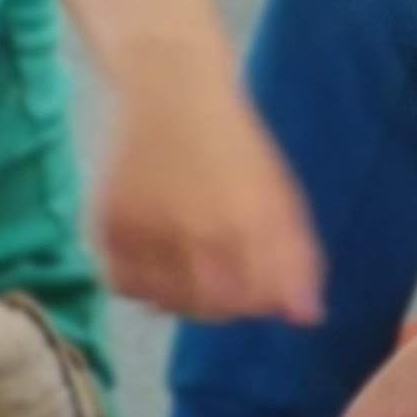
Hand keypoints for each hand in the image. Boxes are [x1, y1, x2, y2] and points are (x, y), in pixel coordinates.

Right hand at [97, 82, 324, 324]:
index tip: (259, 288)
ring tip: (193, 266)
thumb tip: (308, 319)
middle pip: (212, 309)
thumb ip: (298, 259)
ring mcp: (147, 230)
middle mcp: (194, 230)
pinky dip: (144, 285)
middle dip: (225, 305)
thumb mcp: (279, 197)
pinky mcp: (109, 226)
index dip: (259, 303)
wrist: (172, 97)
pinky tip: (160, 261)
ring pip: (166, 304)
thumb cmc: (236, 150)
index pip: (255, 301)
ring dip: (185, 298)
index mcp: (247, 222)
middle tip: (225, 277)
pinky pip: (124, 286)